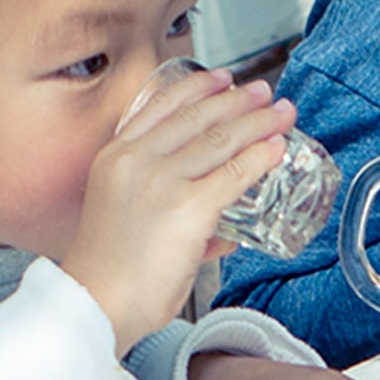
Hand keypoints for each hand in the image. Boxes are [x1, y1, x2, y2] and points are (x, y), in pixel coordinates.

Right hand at [72, 61, 301, 352]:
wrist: (97, 303)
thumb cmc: (109, 275)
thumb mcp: (124, 220)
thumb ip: (167, 212)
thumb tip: (218, 231)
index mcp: (113, 157)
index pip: (158, 106)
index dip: (194, 87)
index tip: (218, 77)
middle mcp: (134, 160)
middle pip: (195, 117)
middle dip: (235, 99)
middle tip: (262, 91)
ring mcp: (161, 181)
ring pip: (219, 139)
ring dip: (257, 122)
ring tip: (281, 114)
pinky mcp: (187, 207)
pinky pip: (234, 173)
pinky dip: (260, 158)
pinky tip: (276, 150)